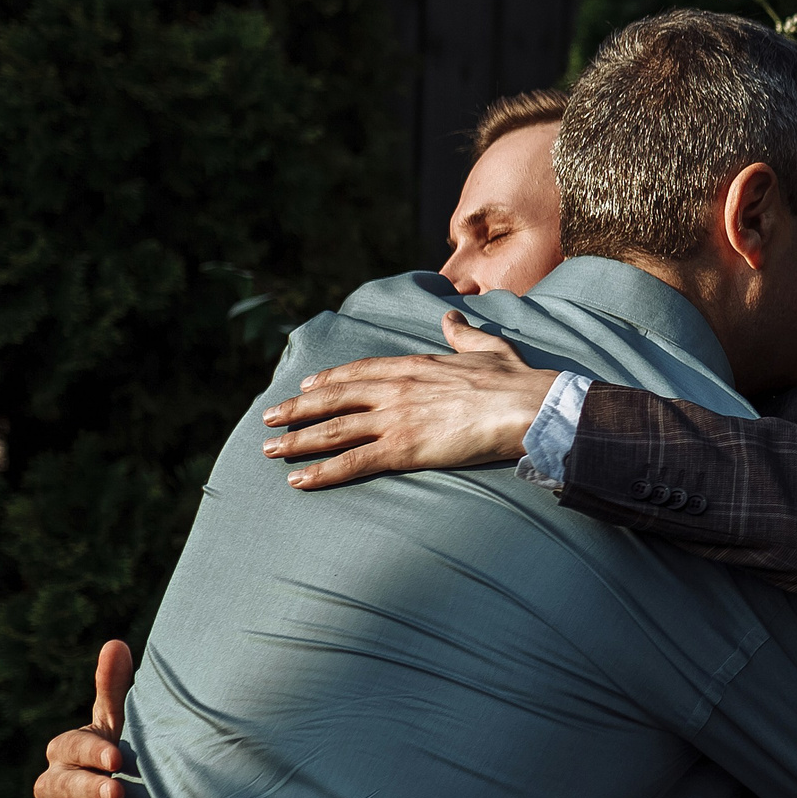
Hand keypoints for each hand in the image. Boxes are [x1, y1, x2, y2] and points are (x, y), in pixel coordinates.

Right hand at [37, 641, 133, 797]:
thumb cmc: (116, 752)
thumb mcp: (117, 723)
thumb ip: (114, 689)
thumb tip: (115, 643)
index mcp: (68, 749)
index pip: (72, 746)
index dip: (93, 752)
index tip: (119, 758)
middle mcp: (56, 781)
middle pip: (62, 783)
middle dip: (89, 788)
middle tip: (118, 794)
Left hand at [259, 311, 555, 489]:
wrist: (527, 406)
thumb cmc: (516, 380)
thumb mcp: (487, 347)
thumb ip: (462, 333)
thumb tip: (450, 315)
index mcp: (414, 365)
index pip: (360, 371)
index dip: (329, 380)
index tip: (307, 385)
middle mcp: (396, 390)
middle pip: (334, 399)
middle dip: (297, 409)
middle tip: (269, 419)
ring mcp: (396, 419)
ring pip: (334, 430)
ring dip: (298, 441)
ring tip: (270, 450)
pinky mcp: (403, 449)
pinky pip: (353, 462)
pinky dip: (323, 472)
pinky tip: (300, 481)